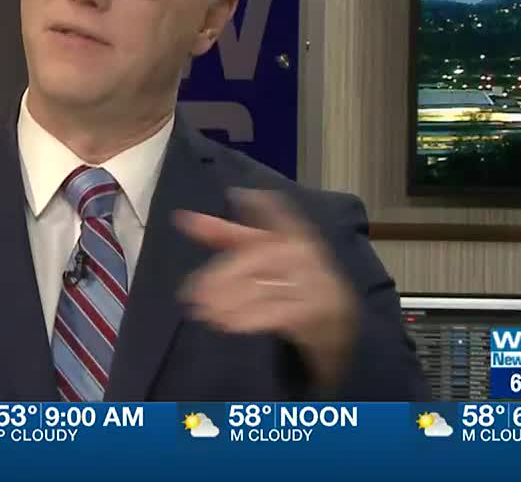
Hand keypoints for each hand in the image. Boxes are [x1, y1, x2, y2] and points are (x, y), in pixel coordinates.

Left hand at [175, 189, 358, 387]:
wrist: (337, 320)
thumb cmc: (291, 278)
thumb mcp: (263, 251)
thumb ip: (225, 234)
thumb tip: (182, 217)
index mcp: (294, 234)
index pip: (280, 213)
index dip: (262, 205)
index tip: (237, 195)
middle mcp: (304, 254)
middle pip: (258, 259)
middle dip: (223, 276)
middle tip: (194, 293)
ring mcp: (311, 283)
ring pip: (262, 288)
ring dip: (229, 301)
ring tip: (203, 311)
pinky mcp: (312, 311)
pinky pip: (275, 313)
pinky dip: (248, 319)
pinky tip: (226, 324)